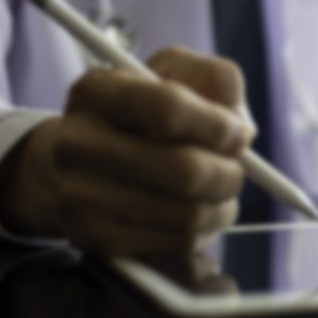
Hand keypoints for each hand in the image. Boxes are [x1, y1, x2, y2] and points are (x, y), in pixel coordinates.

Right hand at [0, 47, 253, 256]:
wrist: (83, 165)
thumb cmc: (144, 114)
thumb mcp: (176, 74)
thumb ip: (217, 80)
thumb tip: (240, 128)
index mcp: (96, 92)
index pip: (168, 108)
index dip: (217, 125)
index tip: (238, 134)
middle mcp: (78, 143)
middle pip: (185, 170)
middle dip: (229, 173)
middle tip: (235, 170)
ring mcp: (82, 196)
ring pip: (189, 213)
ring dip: (222, 206)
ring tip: (218, 192)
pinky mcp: (98, 240)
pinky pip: (179, 243)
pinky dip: (202, 231)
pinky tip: (194, 213)